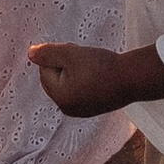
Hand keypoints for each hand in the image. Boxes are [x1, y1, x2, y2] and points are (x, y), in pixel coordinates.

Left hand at [28, 38, 163, 115]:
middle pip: (56, 79)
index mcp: (60, 98)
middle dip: (65, 65)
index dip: (58, 56)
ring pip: (70, 83)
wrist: (133, 79)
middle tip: (84, 57)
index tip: (75, 52)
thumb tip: (29, 54)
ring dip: (77, 70)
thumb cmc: (101, 65)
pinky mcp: (95, 108)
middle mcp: (69, 109)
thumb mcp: (70, 54)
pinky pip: (82, 89)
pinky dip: (88, 79)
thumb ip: (47, 53)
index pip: (45, 71)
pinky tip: (101, 73)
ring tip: (94, 65)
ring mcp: (83, 111)